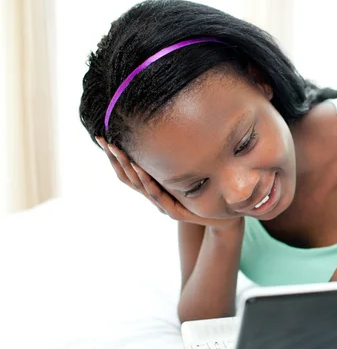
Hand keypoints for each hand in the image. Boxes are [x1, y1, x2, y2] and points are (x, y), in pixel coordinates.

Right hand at [95, 137, 242, 228]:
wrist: (221, 218)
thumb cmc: (203, 193)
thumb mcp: (184, 171)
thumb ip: (173, 157)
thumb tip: (167, 130)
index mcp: (153, 186)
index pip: (126, 169)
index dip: (113, 155)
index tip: (101, 136)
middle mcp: (154, 195)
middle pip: (127, 176)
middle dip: (115, 157)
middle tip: (104, 140)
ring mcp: (163, 204)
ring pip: (140, 186)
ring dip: (129, 167)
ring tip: (119, 151)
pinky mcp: (175, 212)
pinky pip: (159, 197)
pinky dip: (149, 184)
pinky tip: (142, 170)